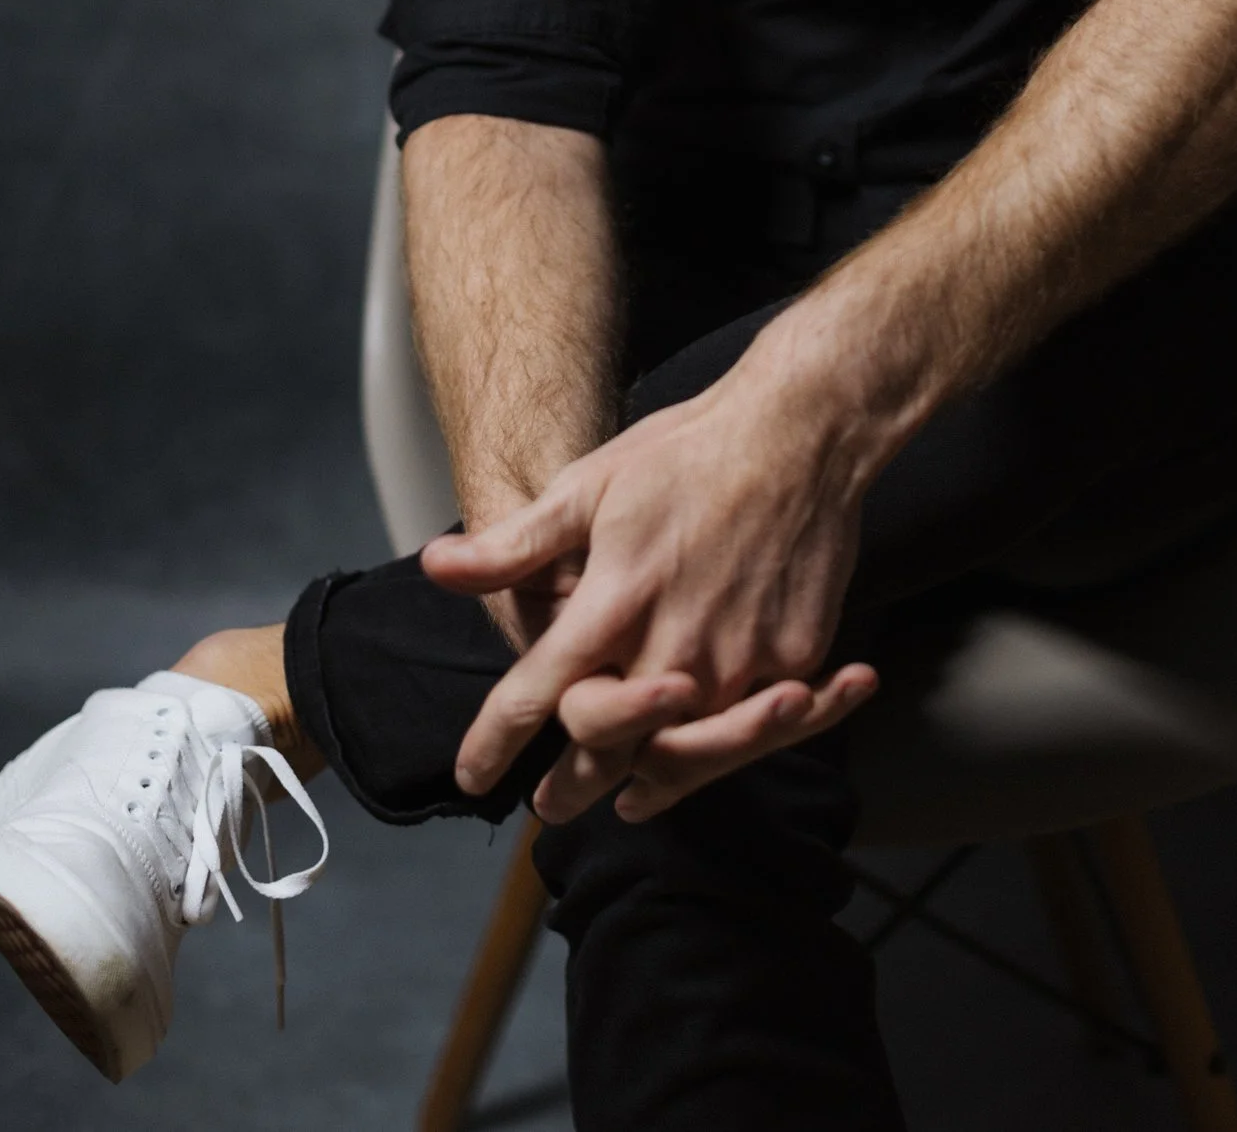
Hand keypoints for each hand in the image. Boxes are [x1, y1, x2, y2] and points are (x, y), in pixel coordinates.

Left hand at [421, 365, 880, 821]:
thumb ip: (515, 544)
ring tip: (623, 802)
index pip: (536, 695)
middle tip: (549, 807)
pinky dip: (719, 749)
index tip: (471, 776)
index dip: (494, 742)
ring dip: (647, 781)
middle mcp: (673, 646)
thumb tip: (435, 566)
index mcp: (614, 602)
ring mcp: (739, 660)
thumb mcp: (590, 485)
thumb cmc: (686, 452)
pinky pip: (750, 725)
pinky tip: (699, 759)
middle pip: (607, 749)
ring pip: (681, 752)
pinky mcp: (794, 658)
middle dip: (572, 787)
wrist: (801, 430)